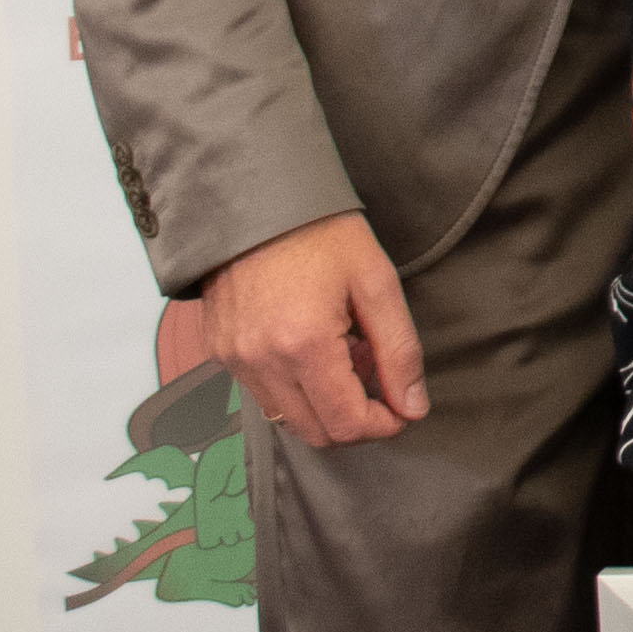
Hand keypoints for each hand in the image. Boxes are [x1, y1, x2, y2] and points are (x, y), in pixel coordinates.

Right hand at [198, 210, 426, 444]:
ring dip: (324, 404)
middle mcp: (261, 361)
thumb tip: (413, 407)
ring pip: (288, 418)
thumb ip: (400, 352)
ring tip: (345, 355)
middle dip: (356, 419)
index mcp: (303, 345)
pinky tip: (313, 348)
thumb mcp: (376, 283)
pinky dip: (294, 387)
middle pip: (317, 433)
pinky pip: (263, 393)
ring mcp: (234, 359)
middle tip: (376, 376)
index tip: (402, 406)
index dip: (385, 425)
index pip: (348, 425)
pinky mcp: (219, 351)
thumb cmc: (320, 232)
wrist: (256, 198)